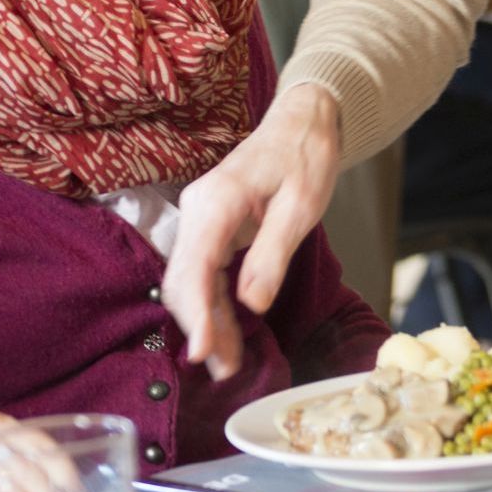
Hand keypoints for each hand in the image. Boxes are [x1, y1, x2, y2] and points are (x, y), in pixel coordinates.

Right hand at [162, 82, 341, 380]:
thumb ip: (274, 254)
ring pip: (192, 280)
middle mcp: (199, 209)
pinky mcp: (210, 226)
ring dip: (207, 322)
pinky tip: (227, 333)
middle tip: (223, 370)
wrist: (304, 120)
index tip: (203, 351)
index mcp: (219, 200)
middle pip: (185, 279)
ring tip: (226, 365)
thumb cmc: (306, 155)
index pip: (195, 267)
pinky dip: (214, 304)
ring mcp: (201, 217)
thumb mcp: (302, 206)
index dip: (196, 315)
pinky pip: (205, 271)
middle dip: (201, 328)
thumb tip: (252, 305)